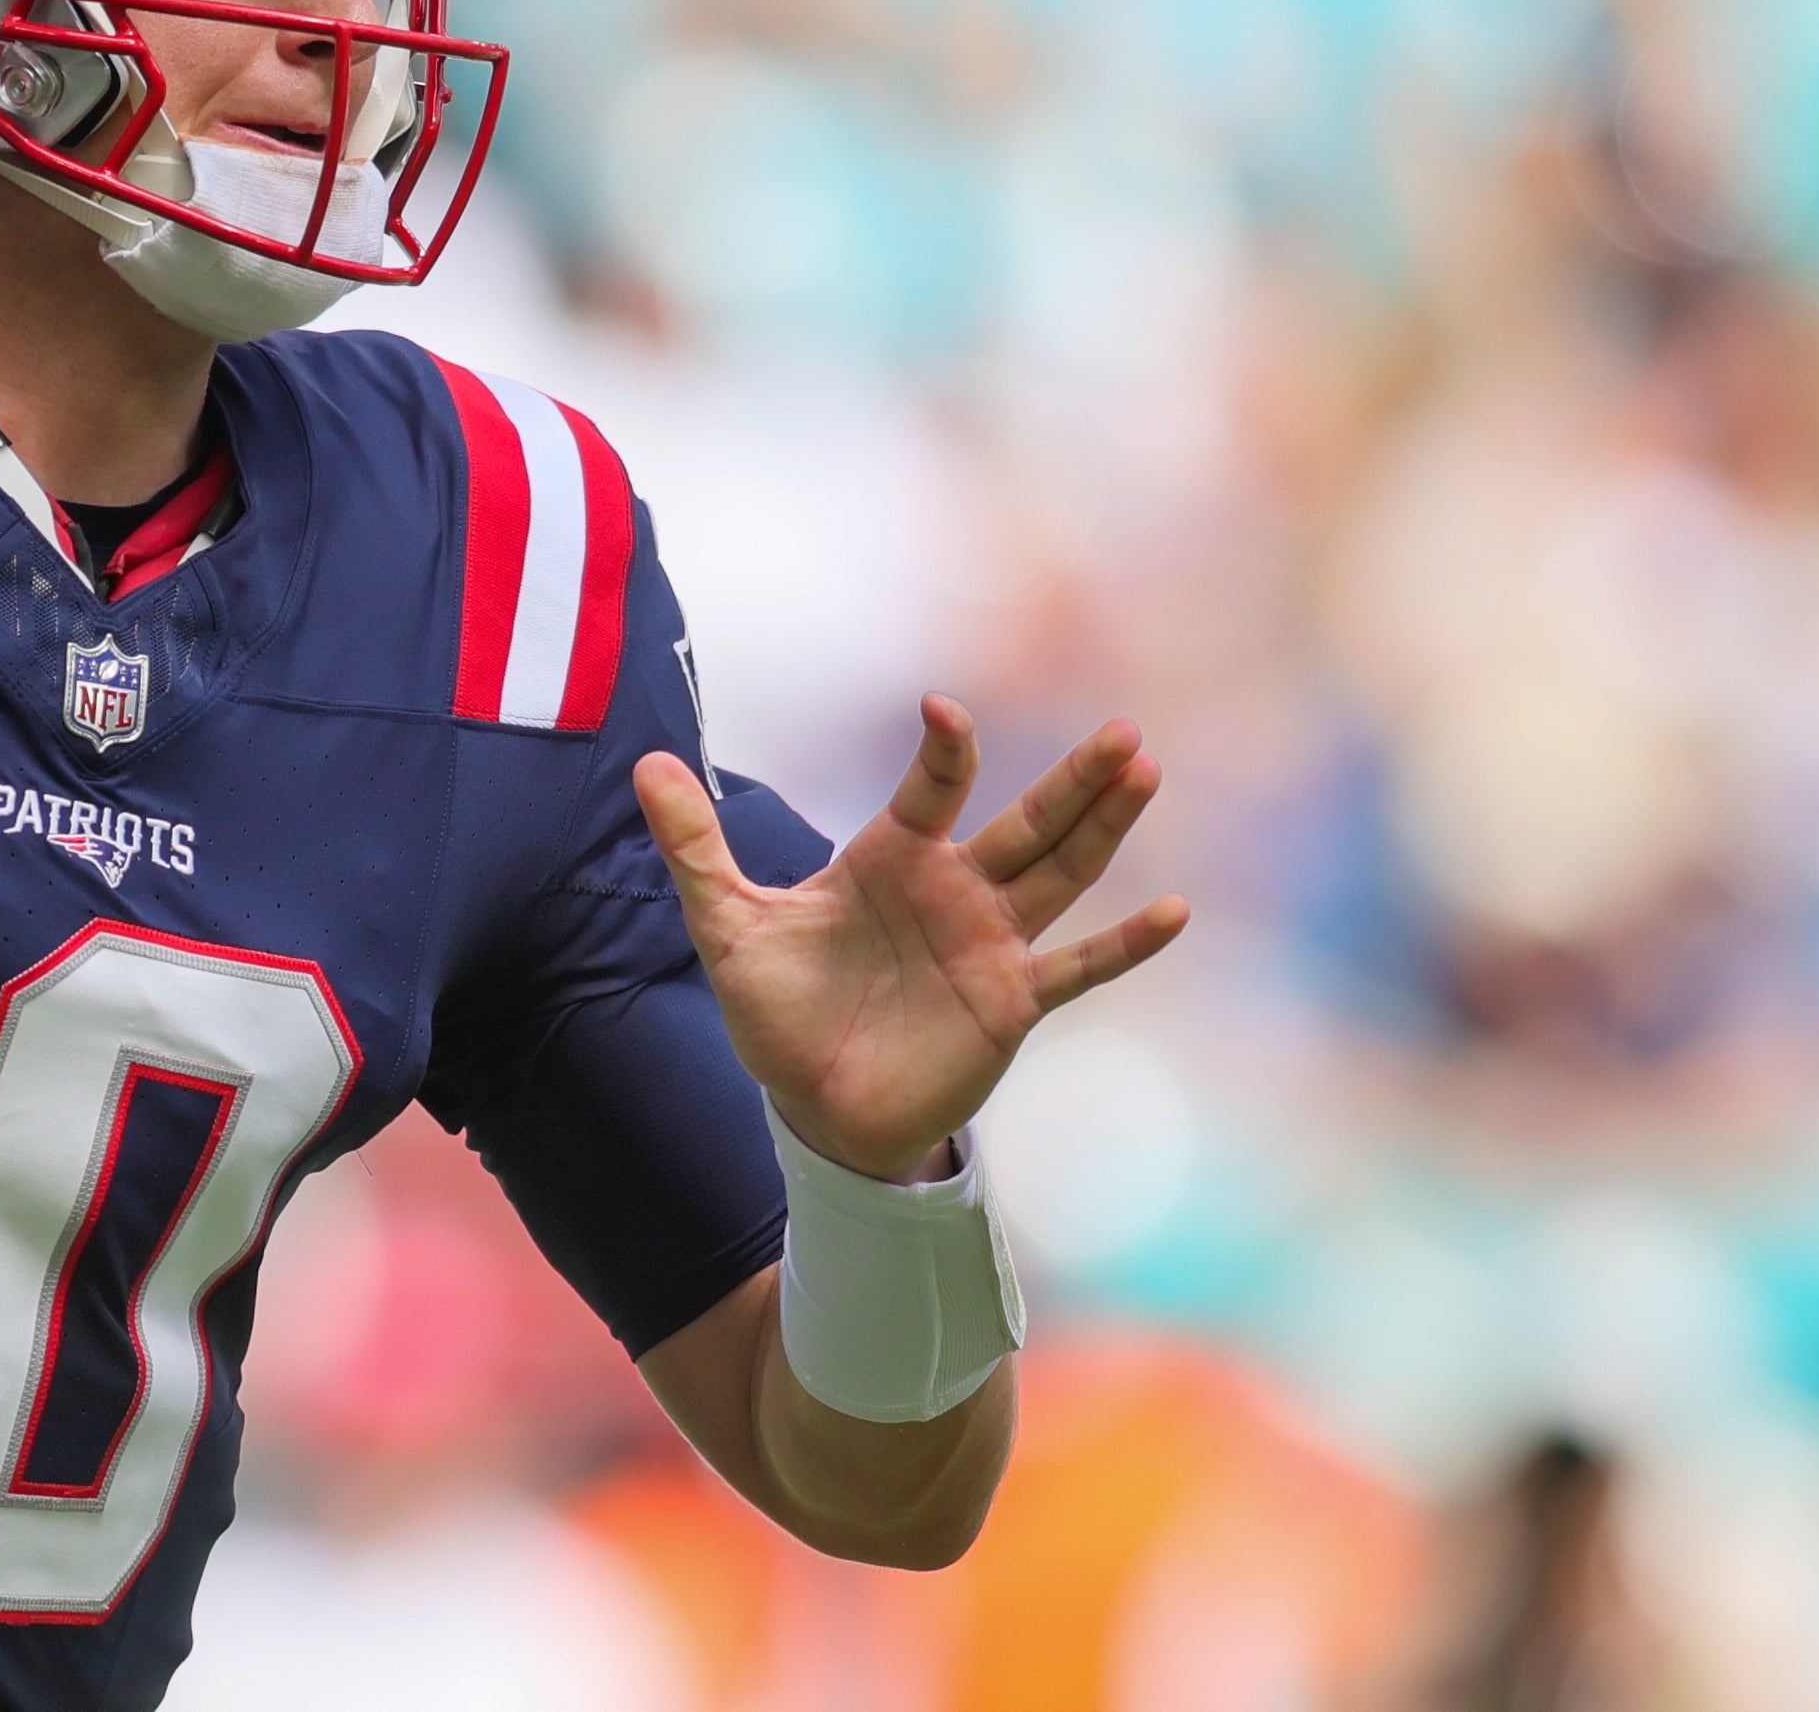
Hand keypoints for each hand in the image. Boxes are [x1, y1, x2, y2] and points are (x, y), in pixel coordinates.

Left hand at [640, 700, 1185, 1182]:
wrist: (812, 1105)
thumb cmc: (777, 1008)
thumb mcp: (727, 924)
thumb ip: (694, 847)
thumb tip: (645, 765)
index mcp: (890, 857)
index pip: (931, 787)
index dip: (943, 750)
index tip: (942, 713)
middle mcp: (952, 888)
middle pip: (1026, 820)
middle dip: (1074, 779)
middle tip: (1123, 730)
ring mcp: (990, 943)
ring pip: (1061, 873)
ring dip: (1105, 828)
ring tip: (1146, 773)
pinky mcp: (1010, 1003)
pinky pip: (1078, 969)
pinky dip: (1124, 943)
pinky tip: (1173, 912)